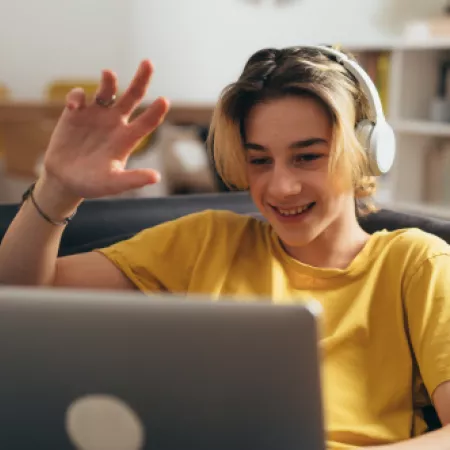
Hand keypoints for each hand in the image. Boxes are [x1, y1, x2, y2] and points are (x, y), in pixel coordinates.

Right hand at [42, 60, 169, 198]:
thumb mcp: (113, 184)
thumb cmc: (92, 184)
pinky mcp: (76, 113)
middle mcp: (116, 122)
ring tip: (108, 75)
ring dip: (108, 81)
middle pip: (133, 96)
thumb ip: (132, 180)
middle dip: (141, 79)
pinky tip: (73, 107)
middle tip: (148, 63)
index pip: (147, 121)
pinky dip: (77, 96)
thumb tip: (156, 177)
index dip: (156, 111)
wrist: (64, 180)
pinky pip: (80, 96)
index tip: (164, 101)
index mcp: (128, 138)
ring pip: (107, 90)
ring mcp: (97, 115)